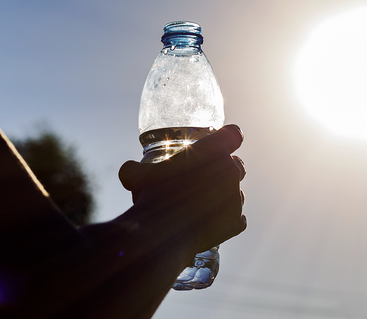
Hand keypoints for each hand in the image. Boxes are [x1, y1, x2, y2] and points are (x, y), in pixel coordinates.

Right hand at [118, 125, 246, 255]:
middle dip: (225, 169)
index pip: (233, 134)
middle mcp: (231, 171)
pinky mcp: (235, 222)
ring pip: (238, 193)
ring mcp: (236, 198)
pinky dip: (228, 220)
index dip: (229, 137)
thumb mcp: (137, 176)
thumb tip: (127, 170)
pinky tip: (215, 222)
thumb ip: (134, 169)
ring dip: (226, 195)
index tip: (223, 142)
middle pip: (237, 165)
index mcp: (214, 150)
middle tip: (206, 177)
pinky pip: (238, 218)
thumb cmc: (150, 196)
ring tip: (206, 202)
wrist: (162, 232)